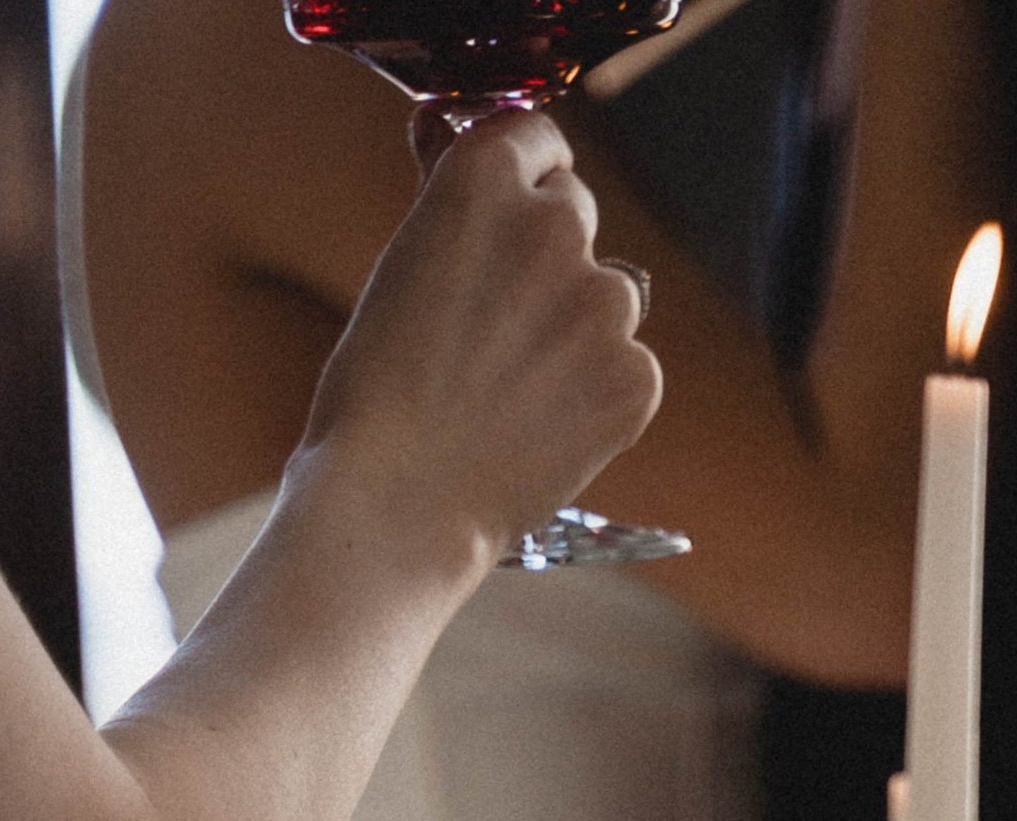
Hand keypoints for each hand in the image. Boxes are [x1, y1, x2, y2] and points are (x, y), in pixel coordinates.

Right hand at [298, 114, 660, 581]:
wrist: (402, 498)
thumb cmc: (380, 386)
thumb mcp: (403, 258)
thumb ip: (449, 191)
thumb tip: (450, 127)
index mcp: (485, 177)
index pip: (538, 137)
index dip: (525, 176)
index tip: (513, 211)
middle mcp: (554, 225)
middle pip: (575, 214)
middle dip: (547, 257)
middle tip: (498, 327)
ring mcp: (603, 303)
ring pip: (609, 295)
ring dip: (577, 328)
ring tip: (515, 388)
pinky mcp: (636, 377)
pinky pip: (631, 366)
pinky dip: (601, 394)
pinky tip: (546, 426)